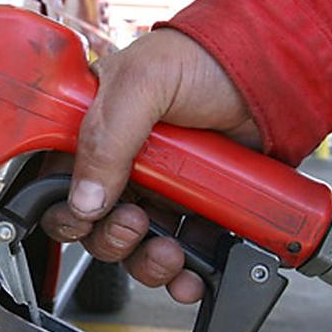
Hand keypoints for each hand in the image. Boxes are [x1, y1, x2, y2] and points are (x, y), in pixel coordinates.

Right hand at [41, 28, 260, 302]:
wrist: (274, 71)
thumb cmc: (204, 58)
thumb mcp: (143, 83)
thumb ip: (106, 139)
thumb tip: (85, 201)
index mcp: (93, 130)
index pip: (57, 183)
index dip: (65, 210)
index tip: (84, 218)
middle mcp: (121, 163)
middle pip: (94, 225)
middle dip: (111, 238)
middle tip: (135, 223)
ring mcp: (161, 188)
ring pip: (135, 246)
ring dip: (147, 262)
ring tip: (171, 252)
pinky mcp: (197, 207)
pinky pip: (182, 253)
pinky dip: (186, 274)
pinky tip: (193, 273)